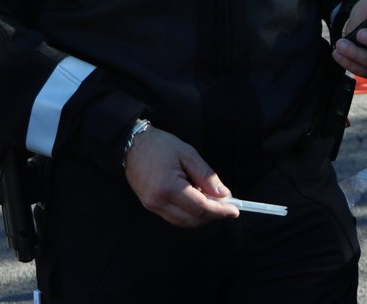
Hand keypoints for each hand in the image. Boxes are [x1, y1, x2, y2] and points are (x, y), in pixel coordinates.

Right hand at [124, 127, 238, 226]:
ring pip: (184, 221)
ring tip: (212, 200)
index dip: (220, 211)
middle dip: (213, 215)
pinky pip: (174, 217)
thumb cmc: (159, 145)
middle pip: (193, 219)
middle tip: (227, 205)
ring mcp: (152, 206)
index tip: (234, 210)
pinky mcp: (150, 206)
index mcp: (169, 187)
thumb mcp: (188, 154)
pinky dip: (189, 212)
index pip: (200, 207)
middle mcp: (159, 202)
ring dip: (201, 215)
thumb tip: (223, 194)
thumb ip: (207, 176)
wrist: (132, 144)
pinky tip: (196, 199)